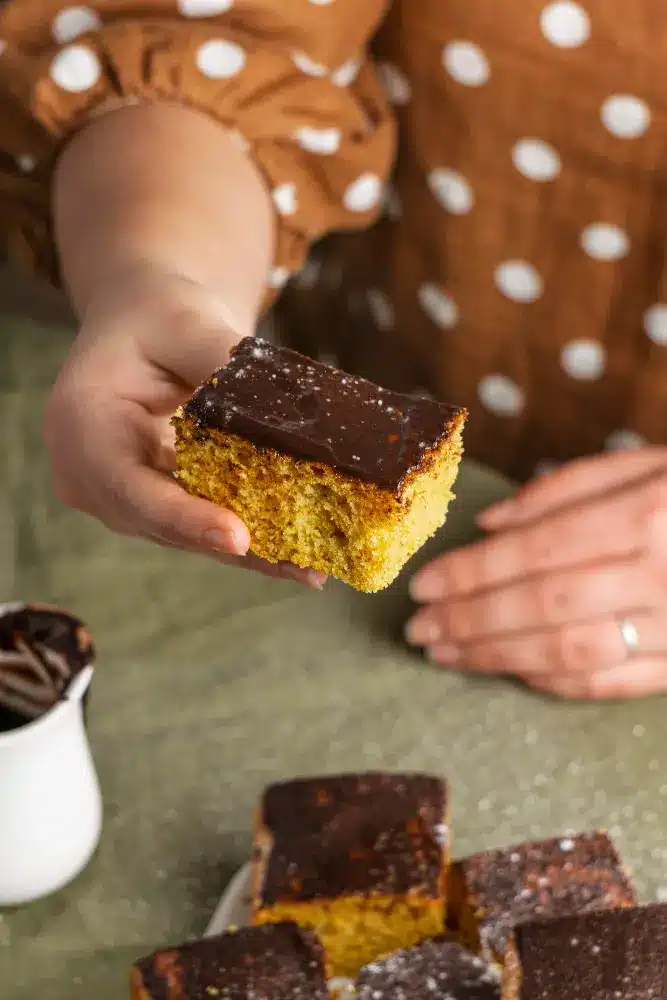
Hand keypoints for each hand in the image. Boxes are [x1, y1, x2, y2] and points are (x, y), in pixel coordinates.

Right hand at [43, 268, 324, 587]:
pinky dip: (248, 538)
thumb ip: (226, 365)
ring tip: (314, 567)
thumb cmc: (160, 316)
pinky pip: (200, 527)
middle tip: (303, 566)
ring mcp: (121, 497)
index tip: (238, 538)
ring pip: (186, 535)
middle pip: (164, 523)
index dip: (184, 517)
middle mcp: (91, 474)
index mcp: (81, 425)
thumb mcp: (188, 323)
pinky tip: (300, 556)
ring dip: (251, 552)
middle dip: (235, 545)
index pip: (130, 486)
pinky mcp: (155, 505)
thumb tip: (288, 412)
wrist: (146, 325)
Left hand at [405, 449, 666, 698]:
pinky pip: (613, 684)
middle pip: (543, 605)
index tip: (422, 585)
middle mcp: (660, 575)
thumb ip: (570, 487)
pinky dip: (557, 683)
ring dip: (498, 657)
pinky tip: (513, 672)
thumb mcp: (648, 465)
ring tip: (446, 654)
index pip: (536, 549)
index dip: (472, 571)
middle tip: (419, 628)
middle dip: (469, 619)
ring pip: (571, 652)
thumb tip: (489, 525)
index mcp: (645, 515)